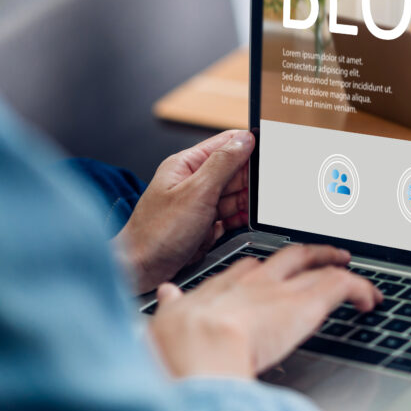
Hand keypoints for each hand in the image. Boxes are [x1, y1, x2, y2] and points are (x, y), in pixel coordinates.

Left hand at [116, 130, 252, 293]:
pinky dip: (240, 220)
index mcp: (186, 165)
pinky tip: (247, 222)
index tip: (268, 153)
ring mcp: (199, 206)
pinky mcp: (204, 227)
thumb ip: (223, 163)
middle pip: (233, 171)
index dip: (247, 146)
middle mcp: (193, 183)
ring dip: (246, 203)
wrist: (141, 271)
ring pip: (233, 196)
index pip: (224, 144)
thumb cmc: (156, 232)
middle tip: (265, 190)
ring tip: (255, 210)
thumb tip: (245, 139)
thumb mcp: (196, 191)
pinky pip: (229, 218)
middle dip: (249, 181)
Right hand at [149, 245, 381, 378]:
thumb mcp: (166, 319)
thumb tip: (165, 295)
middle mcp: (255, 281)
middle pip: (288, 256)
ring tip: (354, 275)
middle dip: (308, 254)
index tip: (269, 273)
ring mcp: (282, 288)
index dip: (263, 270)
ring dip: (338, 267)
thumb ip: (171, 305)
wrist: (199, 348)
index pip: (248, 269)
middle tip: (322, 255)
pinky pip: (343, 284)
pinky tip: (369, 299)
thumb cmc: (179, 344)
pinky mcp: (309, 301)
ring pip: (318, 266)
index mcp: (222, 286)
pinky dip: (360, 288)